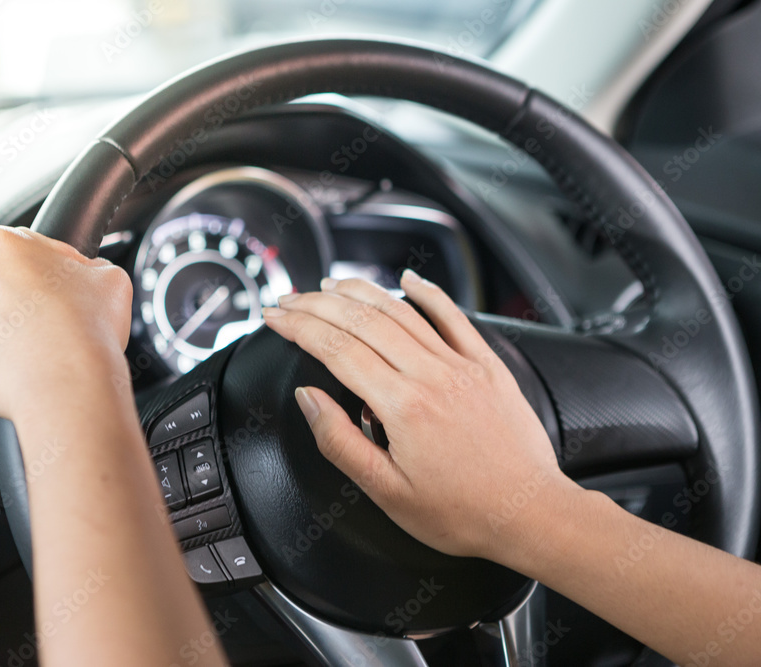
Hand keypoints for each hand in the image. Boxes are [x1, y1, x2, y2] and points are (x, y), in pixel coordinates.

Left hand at [0, 226, 132, 419]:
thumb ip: (87, 266)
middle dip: (9, 299)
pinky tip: (12, 367)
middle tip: (42, 322)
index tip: (53, 291)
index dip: (41, 271)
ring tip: (28, 349)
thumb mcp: (109, 278)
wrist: (66, 383)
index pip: (18, 249)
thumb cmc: (86, 327)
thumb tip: (85, 272)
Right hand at [261, 270, 570, 559]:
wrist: (531, 514)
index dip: (298, 327)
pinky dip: (428, 293)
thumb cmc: (462, 512)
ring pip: (402, 311)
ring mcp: (462, 365)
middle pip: (362, 321)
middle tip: (289, 298)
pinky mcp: (487, 365)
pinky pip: (453, 316)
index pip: (336, 350)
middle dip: (317, 304)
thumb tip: (309, 399)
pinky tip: (407, 279)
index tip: (274, 317)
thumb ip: (340, 442)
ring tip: (329, 284)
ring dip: (360, 291)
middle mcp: (431, 375)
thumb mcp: (387, 492)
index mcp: (403, 407)